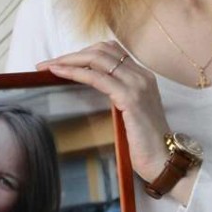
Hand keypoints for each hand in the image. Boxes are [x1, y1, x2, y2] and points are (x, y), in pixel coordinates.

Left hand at [38, 41, 169, 181]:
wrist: (164, 160)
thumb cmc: (144, 143)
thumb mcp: (130, 113)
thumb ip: (117, 97)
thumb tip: (89, 89)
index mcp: (142, 76)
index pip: (109, 51)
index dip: (83, 53)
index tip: (62, 62)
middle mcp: (141, 75)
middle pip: (101, 50)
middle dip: (71, 54)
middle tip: (47, 64)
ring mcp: (137, 84)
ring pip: (97, 58)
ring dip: (68, 60)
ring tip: (48, 67)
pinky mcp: (130, 98)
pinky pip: (96, 77)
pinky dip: (75, 72)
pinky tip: (59, 74)